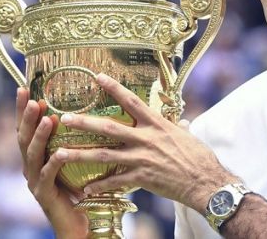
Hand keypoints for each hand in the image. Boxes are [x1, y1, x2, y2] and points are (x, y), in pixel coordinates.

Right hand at [16, 88, 87, 236]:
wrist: (77, 222)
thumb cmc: (78, 187)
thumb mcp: (73, 160)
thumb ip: (72, 139)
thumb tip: (87, 110)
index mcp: (37, 156)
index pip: (26, 128)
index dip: (22, 109)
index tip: (24, 87)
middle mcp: (31, 166)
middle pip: (24, 137)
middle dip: (26, 117)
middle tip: (33, 99)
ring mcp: (35, 180)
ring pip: (33, 154)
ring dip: (39, 135)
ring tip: (47, 119)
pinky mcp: (45, 194)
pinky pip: (48, 175)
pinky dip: (54, 163)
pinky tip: (60, 153)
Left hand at [54, 73, 237, 212]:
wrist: (205, 181)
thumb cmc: (199, 157)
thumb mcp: (187, 135)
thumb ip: (177, 128)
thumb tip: (180, 123)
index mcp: (157, 124)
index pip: (131, 101)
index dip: (113, 87)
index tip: (97, 77)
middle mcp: (147, 138)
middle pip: (109, 127)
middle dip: (85, 122)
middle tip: (65, 118)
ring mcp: (142, 158)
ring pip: (104, 155)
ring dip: (80, 154)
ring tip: (60, 153)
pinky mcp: (142, 178)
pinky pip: (115, 182)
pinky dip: (99, 186)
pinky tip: (84, 190)